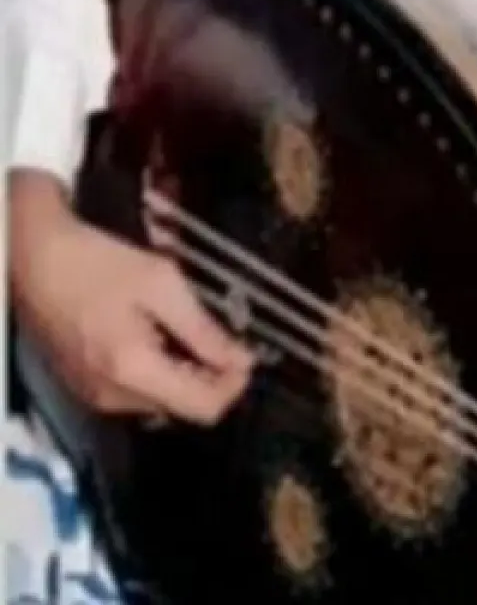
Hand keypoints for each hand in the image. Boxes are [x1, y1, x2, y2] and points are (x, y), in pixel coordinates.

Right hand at [9, 170, 253, 424]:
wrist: (36, 260)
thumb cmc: (101, 265)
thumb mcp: (164, 285)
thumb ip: (204, 331)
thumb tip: (242, 361)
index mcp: (134, 371)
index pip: (203, 409)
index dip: (234, 385)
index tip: (247, 353)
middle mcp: (112, 398)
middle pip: (183, 408)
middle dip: (212, 378)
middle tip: (224, 337)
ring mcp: (94, 397)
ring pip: (162, 402)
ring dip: (186, 374)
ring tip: (191, 331)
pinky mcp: (83, 388)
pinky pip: (136, 394)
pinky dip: (159, 373)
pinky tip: (161, 337)